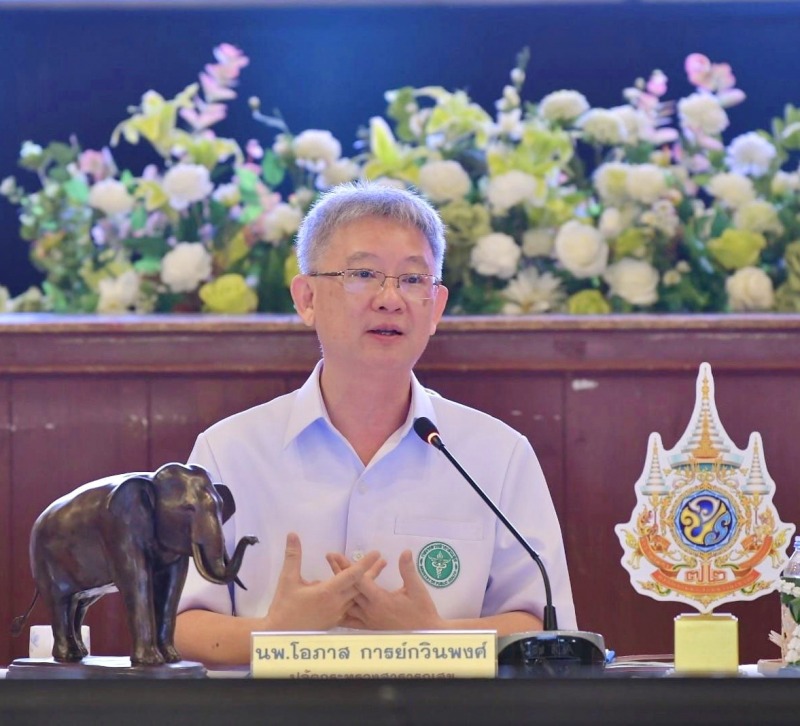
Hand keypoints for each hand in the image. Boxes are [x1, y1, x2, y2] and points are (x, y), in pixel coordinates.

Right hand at [265, 532, 383, 630]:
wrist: (279, 635)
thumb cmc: (284, 607)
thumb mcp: (287, 579)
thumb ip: (293, 555)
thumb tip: (292, 534)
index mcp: (328, 592)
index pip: (352, 575)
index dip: (365, 563)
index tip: (376, 553)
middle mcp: (337, 603)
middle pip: (360, 586)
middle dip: (372, 572)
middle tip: (383, 561)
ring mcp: (337, 614)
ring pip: (356, 596)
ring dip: (366, 584)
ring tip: (376, 573)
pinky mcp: (335, 621)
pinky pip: (350, 606)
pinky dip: (356, 596)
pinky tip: (360, 592)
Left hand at [327, 549, 443, 630]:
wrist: (425, 635)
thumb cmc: (422, 611)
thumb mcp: (417, 589)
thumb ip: (408, 570)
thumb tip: (405, 551)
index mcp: (380, 599)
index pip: (359, 581)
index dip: (348, 566)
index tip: (338, 555)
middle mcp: (370, 610)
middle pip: (349, 589)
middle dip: (339, 572)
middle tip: (330, 557)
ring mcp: (368, 620)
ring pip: (347, 603)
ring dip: (339, 588)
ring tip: (329, 575)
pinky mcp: (370, 627)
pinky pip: (350, 620)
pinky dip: (342, 610)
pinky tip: (336, 604)